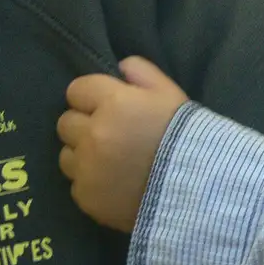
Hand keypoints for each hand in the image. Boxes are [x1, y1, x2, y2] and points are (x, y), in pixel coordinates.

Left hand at [57, 56, 189, 231]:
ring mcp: (86, 168)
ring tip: (110, 161)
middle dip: (84, 125)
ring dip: (83, 155)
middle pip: (66, 122)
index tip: (107, 106)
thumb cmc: (185, 136)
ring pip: (66, 155)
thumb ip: (142, 72)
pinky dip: (91, 182)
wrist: (197, 189)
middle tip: (110, 134)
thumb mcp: (170, 94)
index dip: (92, 97)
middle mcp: (93, 134)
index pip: (76, 90)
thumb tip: (120, 67)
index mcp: (113, 103)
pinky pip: (76, 185)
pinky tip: (114, 183)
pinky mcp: (86, 197)